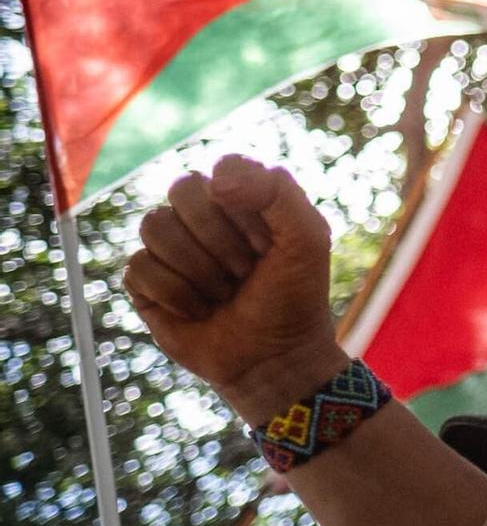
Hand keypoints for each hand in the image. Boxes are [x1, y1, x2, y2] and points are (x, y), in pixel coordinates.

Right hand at [124, 156, 345, 421]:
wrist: (272, 357)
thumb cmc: (294, 296)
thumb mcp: (307, 239)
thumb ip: (277, 192)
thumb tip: (216, 182)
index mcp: (243, 197)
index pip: (224, 168)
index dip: (244, 205)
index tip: (267, 242)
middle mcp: (202, 214)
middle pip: (184, 190)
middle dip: (221, 239)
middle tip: (245, 271)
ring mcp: (171, 246)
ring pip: (156, 225)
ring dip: (199, 269)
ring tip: (224, 292)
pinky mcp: (145, 280)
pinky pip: (140, 266)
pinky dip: (177, 294)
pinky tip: (200, 310)